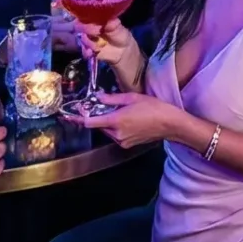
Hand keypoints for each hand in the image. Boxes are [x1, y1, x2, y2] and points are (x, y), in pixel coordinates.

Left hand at [69, 91, 189, 148]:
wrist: (171, 124)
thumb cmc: (155, 108)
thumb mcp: (133, 98)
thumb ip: (112, 98)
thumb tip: (98, 97)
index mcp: (116, 121)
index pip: (90, 122)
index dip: (79, 118)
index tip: (71, 114)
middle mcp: (117, 134)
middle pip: (98, 126)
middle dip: (97, 117)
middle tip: (101, 105)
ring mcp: (122, 141)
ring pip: (107, 131)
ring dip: (108, 122)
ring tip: (120, 111)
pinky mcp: (128, 144)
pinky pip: (116, 135)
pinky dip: (116, 127)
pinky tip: (127, 119)